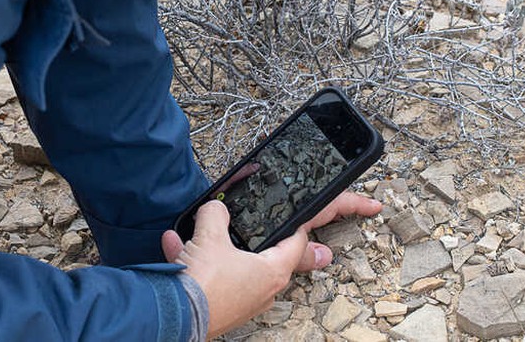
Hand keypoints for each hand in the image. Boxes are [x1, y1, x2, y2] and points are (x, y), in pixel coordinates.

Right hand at [161, 193, 379, 337]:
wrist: (173, 316)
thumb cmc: (202, 281)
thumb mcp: (210, 236)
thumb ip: (217, 214)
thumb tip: (216, 208)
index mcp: (272, 270)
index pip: (300, 240)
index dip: (321, 217)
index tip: (351, 211)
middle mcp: (263, 288)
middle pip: (283, 260)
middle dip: (298, 251)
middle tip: (326, 254)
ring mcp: (243, 299)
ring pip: (244, 267)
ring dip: (231, 249)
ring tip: (218, 234)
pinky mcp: (221, 306)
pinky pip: (214, 276)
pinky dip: (198, 260)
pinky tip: (175, 245)